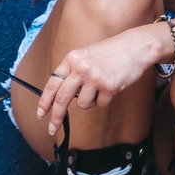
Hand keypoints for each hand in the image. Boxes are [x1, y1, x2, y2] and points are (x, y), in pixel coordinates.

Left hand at [34, 23, 167, 139]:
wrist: (134, 47)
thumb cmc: (110, 52)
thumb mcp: (85, 55)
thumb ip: (73, 72)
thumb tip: (62, 95)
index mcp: (72, 59)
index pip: (52, 83)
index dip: (44, 101)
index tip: (40, 113)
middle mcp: (80, 68)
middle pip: (61, 98)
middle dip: (56, 116)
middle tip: (51, 128)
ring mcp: (94, 77)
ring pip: (83, 104)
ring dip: (90, 101)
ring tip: (100, 87)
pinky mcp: (108, 86)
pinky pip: (101, 104)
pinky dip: (105, 99)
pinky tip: (111, 86)